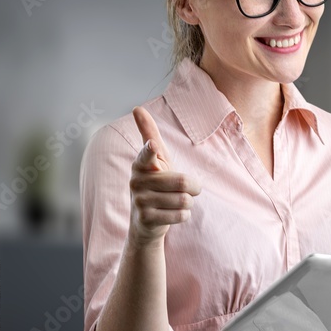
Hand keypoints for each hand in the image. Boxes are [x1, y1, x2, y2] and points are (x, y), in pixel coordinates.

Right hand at [128, 106, 201, 244]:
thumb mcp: (156, 160)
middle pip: (183, 181)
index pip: (147, 154)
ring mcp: (140, 201)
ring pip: (185, 200)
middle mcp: (136, 181)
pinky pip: (181, 215)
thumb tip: (137, 108)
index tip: (153, 146)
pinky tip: (170, 214)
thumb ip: (149, 135)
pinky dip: (184, 215)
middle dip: (193, 187)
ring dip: (187, 202)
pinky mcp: (146, 219)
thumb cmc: (156, 184)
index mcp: (141, 164)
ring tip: (173, 202)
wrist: (145, 222)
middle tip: (186, 190)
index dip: (152, 150)